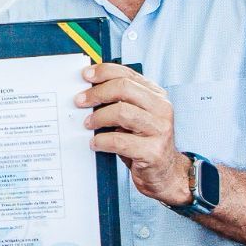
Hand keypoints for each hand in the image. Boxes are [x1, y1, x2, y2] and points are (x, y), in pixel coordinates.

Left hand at [79, 64, 191, 207]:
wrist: (165, 173)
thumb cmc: (144, 143)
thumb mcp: (135, 118)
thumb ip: (120, 102)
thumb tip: (88, 90)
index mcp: (157, 95)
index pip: (128, 74)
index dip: (104, 72)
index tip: (85, 75)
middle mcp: (161, 109)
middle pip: (124, 88)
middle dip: (97, 93)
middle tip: (80, 101)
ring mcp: (160, 130)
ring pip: (122, 112)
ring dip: (98, 117)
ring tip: (87, 124)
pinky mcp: (153, 151)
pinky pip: (119, 141)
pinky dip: (102, 141)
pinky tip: (95, 143)